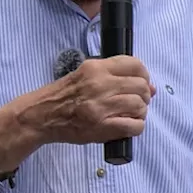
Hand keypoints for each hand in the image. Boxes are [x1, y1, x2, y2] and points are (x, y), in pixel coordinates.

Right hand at [26, 56, 154, 144]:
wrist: (43, 115)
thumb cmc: (63, 95)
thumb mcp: (85, 74)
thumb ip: (113, 76)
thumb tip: (149, 85)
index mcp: (96, 68)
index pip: (135, 65)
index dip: (144, 75)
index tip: (141, 83)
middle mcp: (100, 85)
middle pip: (141, 86)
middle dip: (144, 95)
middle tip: (136, 102)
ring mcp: (101, 107)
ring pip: (139, 106)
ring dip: (140, 112)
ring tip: (131, 114)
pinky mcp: (102, 127)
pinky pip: (134, 126)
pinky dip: (136, 127)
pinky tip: (128, 126)